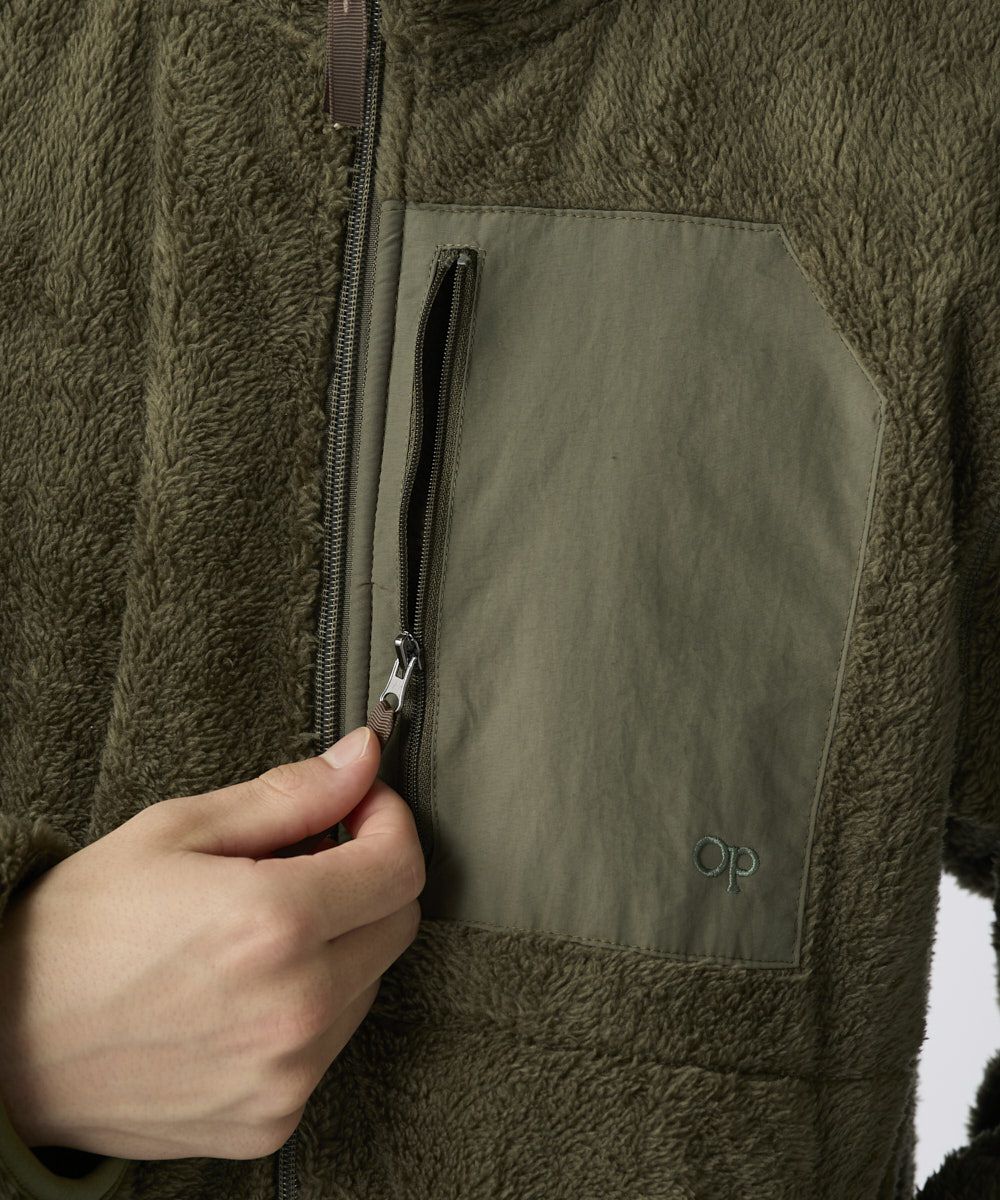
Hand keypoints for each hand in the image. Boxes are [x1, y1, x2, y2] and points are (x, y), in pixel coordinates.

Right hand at [0, 726, 423, 1160]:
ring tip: (263, 927)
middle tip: (311, 857)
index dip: (389, 820)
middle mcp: (295, 1007)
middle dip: (370, 877)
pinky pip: (330, 1044)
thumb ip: (288, 795)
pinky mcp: (271, 1118)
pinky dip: (311, 1004)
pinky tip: (249, 986)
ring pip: (369, 983)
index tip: (362, 807)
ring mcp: (287, 1074)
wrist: (6, 1043)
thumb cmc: (78, 932)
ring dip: (341, 942)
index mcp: (276, 924)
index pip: (401, 866)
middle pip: (398, 924)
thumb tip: (360, 759)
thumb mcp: (177, 832)